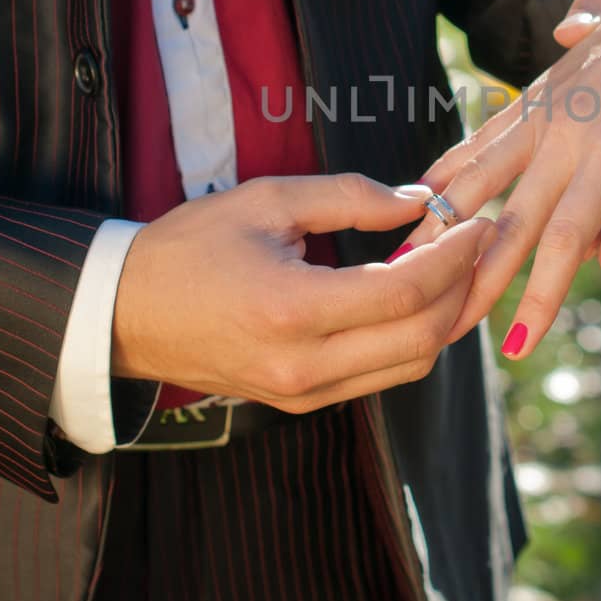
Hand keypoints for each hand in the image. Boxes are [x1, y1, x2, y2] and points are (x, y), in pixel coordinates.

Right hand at [110, 174, 494, 411]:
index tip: (477, 222)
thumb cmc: (188, 248)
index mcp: (291, 309)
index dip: (455, 257)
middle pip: (422, 339)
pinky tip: (418, 298)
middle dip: (464, 288)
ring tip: (456, 268)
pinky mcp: (300, 403)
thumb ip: (348, 197)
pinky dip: (412, 339)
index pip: (405, 293)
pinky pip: (380, 376)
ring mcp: (303, 393)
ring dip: (446, 318)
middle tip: (477, 243)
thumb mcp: (265, 200)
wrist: (123, 313)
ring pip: (410, 366)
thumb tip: (417, 202)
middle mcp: (303, 365)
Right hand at [411, 0, 600, 357]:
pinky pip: (485, 136)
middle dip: (475, 277)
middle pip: (510, 216)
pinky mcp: (542, 90)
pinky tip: (424, 196)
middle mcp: (568, 129)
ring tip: (405, 266)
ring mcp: (548, 106)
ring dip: (443, 224)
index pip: (565, 240)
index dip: (540, 296)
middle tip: (446, 328)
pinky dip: (452, 170)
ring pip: (480, 173)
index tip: (518, 346)